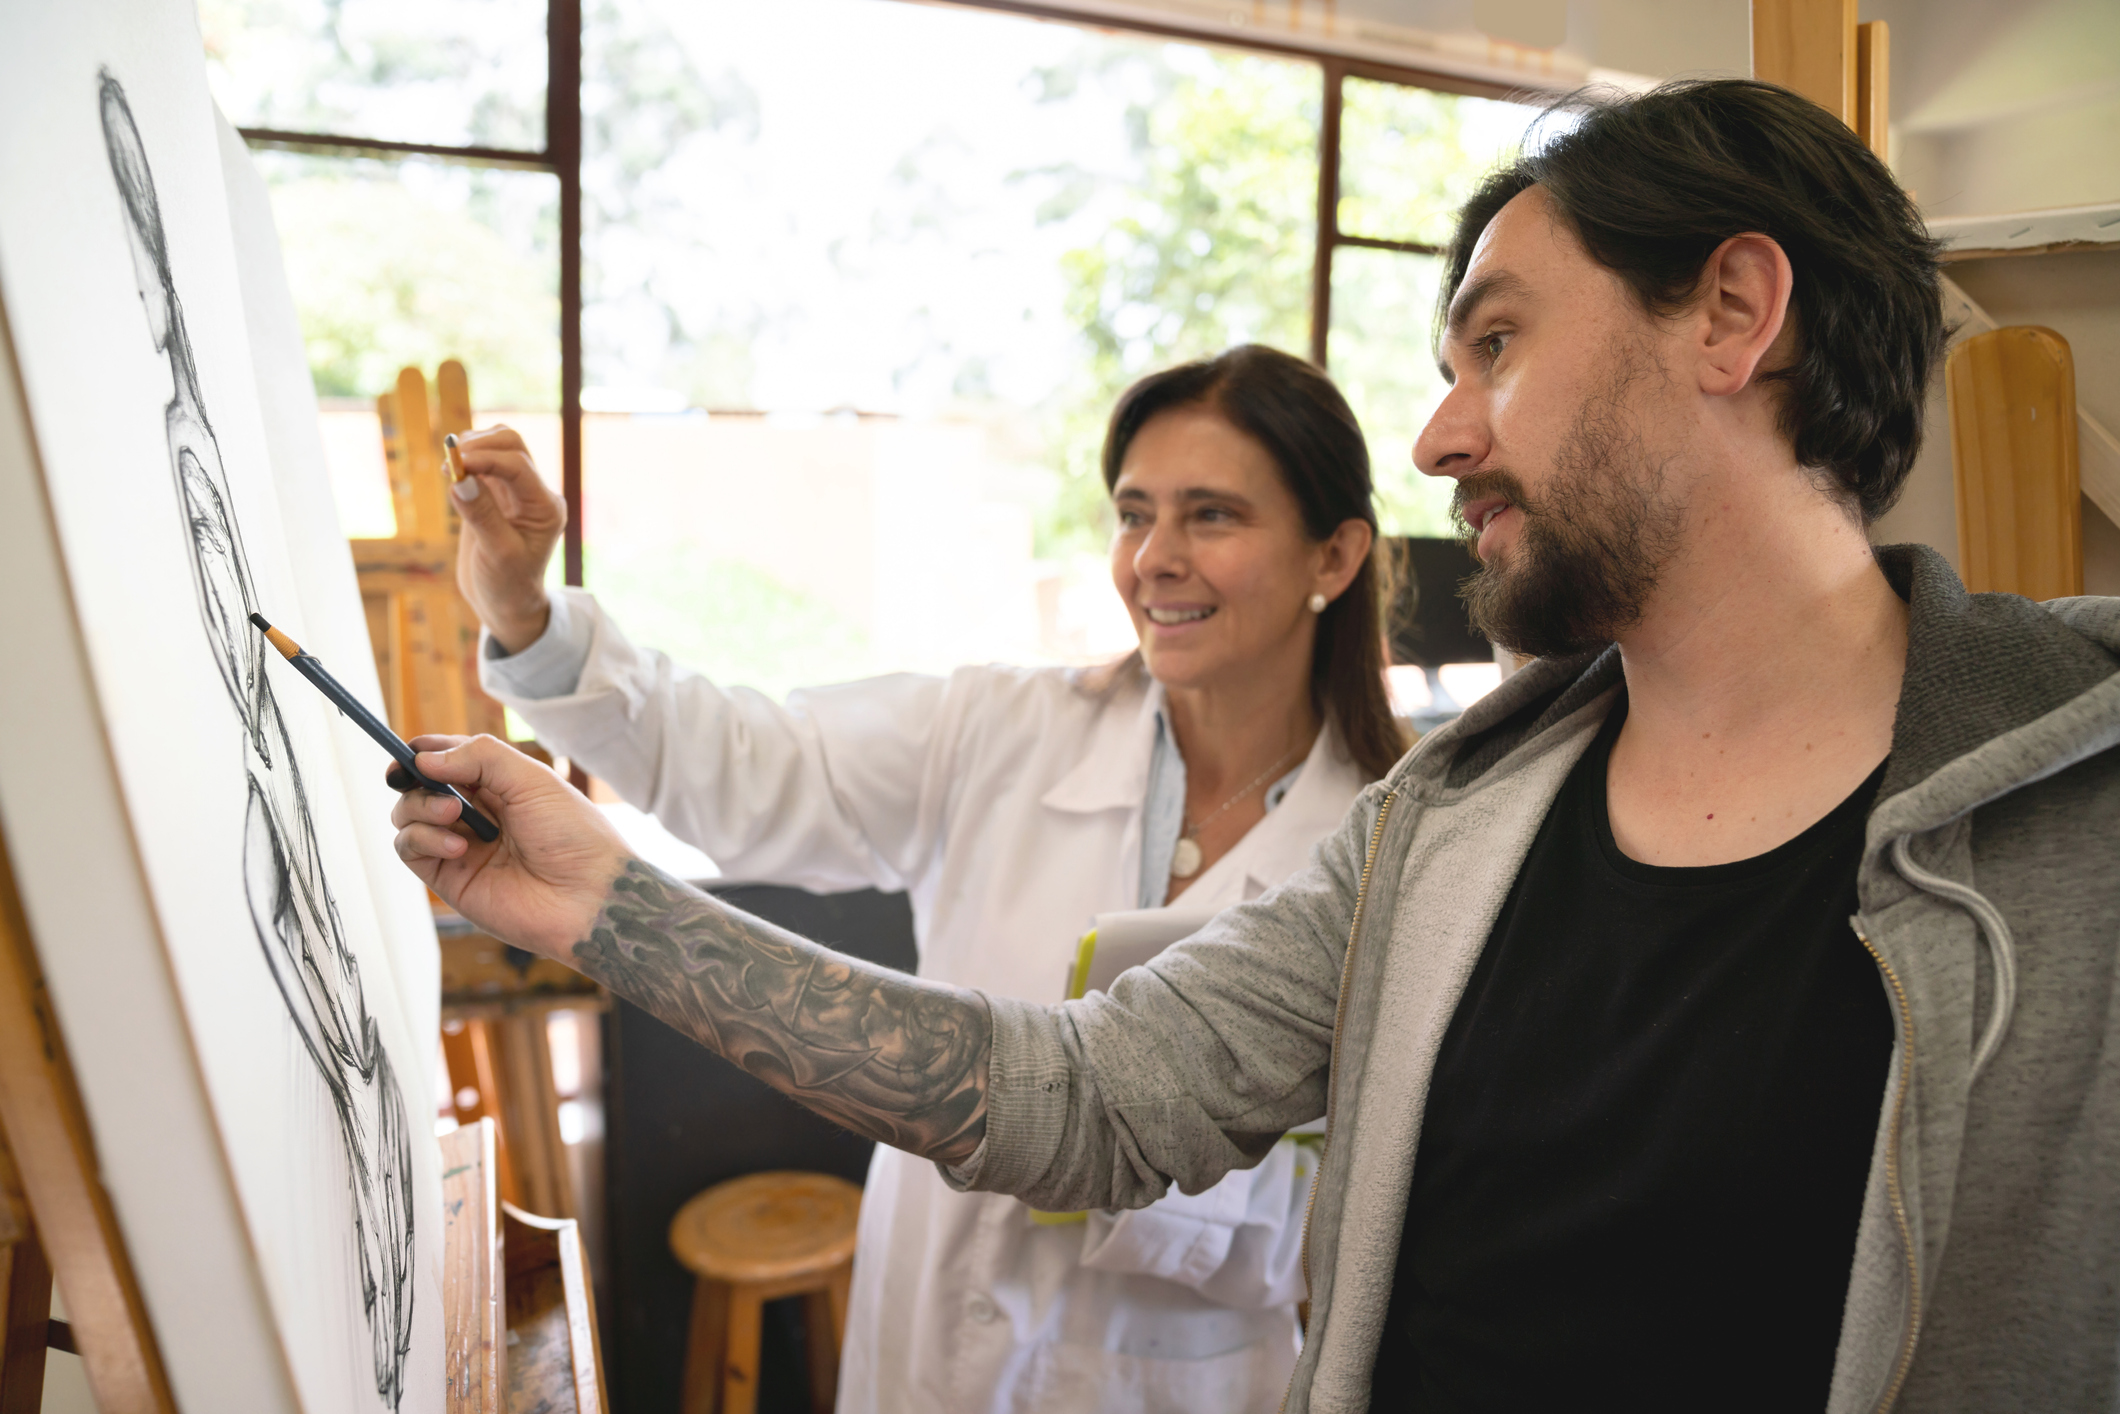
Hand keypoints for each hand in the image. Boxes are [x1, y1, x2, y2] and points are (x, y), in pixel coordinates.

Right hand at [389, 734, 628, 960]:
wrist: (587, 897)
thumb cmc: (573, 835)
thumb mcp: (532, 780)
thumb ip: (480, 757)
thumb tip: (424, 758)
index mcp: (499, 785)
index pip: (447, 758)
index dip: (426, 751)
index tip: (415, 750)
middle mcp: (476, 813)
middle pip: (419, 785)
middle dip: (416, 778)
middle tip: (433, 782)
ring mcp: (460, 845)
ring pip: (407, 815)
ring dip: (420, 806)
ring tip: (453, 813)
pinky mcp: (449, 878)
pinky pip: (409, 849)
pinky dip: (421, 838)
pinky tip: (458, 845)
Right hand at [450, 426, 566, 652]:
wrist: (506, 602)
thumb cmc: (507, 585)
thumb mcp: (496, 554)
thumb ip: (481, 516)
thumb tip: (460, 479)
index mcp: (546, 508)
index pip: (518, 466)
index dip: (485, 459)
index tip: (455, 464)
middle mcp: (535, 494)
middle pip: (512, 444)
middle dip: (479, 445)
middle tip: (449, 462)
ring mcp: (516, 491)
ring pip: (499, 446)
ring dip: (473, 447)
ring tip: (448, 467)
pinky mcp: (496, 494)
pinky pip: (483, 462)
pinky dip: (465, 459)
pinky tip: (450, 473)